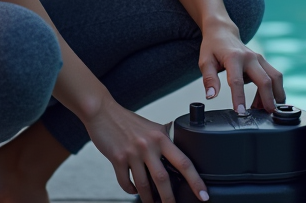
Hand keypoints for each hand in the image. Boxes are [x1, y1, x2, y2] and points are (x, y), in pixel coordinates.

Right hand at [85, 95, 208, 202]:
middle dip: (169, 199)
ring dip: (149, 199)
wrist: (102, 111)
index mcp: (161, 137)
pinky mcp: (117, 158)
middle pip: (163, 179)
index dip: (195, 180)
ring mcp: (132, 152)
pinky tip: (134, 191)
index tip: (203, 194)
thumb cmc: (127, 121)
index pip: (184, 162)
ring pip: (144, 185)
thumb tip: (177, 153)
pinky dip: (131, 191)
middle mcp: (148, 145)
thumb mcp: (151, 127)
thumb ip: (164, 140)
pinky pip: (126, 182)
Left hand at [199, 20, 285, 113]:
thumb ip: (209, 79)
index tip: (240, 112)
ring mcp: (259, 58)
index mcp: (233, 57)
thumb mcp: (205, 61)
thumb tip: (211, 96)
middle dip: (268, 99)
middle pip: (265, 80)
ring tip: (266, 110)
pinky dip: (274, 90)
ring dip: (276, 95)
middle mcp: (250, 57)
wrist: (223, 32)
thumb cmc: (213, 47)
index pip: (237, 81)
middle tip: (267, 115)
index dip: (239, 98)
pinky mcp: (264, 62)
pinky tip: (264, 101)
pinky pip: (274, 77)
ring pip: (275, 77)